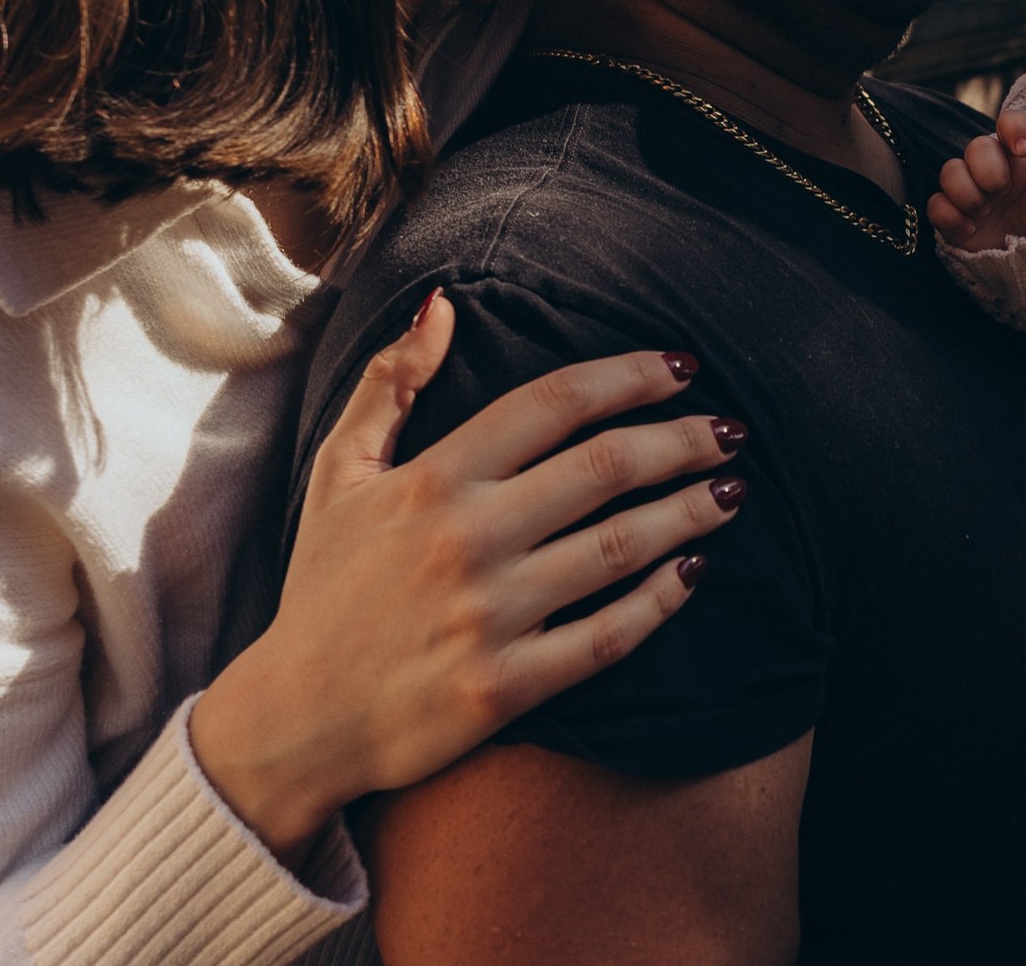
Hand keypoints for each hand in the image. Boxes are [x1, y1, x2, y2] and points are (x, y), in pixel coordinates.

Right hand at [192, 294, 744, 862]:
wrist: (293, 721)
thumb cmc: (324, 589)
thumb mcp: (337, 474)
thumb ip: (388, 384)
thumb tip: (441, 304)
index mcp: (433, 478)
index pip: (554, 403)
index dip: (629, 376)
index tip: (682, 368)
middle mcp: (467, 539)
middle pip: (605, 467)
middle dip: (682, 441)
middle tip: (732, 430)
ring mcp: (489, 615)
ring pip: (619, 546)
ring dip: (688, 513)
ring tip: (732, 492)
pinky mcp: (505, 687)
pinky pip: (607, 636)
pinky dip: (660, 601)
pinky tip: (694, 573)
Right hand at [925, 109, 1025, 252]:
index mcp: (1017, 156)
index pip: (1009, 122)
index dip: (1012, 127)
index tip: (1023, 150)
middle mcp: (988, 166)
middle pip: (976, 145)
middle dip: (990, 172)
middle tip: (1002, 194)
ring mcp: (966, 188)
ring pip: (949, 170)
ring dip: (969, 195)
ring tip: (986, 214)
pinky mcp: (948, 212)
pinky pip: (935, 204)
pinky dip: (952, 218)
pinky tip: (970, 229)